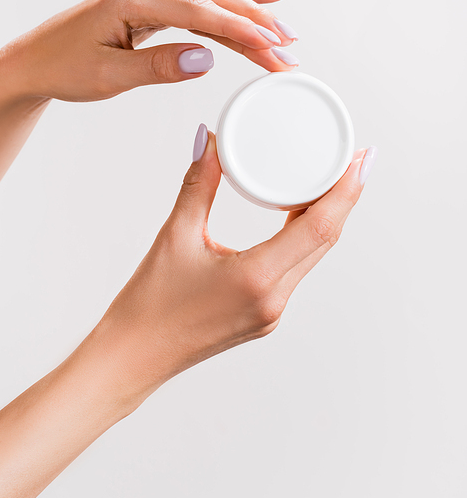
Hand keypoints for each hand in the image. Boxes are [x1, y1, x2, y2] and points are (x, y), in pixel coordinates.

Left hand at [4, 0, 298, 102]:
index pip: (200, 12)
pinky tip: (257, 7)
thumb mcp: (110, 74)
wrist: (38, 61)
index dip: (241, 30)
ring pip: (212, 2)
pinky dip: (229, 14)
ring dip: (249, 19)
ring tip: (287, 32)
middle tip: (291, 49)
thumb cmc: (65, 66)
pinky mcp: (154, 3)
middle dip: (256, 25)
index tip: (272, 47)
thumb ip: (159, 66)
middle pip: (214, 1)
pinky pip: (200, 8)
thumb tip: (206, 59)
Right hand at [99, 129, 376, 407]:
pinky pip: (295, 271)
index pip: (319, 228)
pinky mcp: (264, 315)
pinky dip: (304, 240)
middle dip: (344, 198)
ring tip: (333, 181)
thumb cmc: (149, 304)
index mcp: (257, 278)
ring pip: (313, 256)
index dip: (346, 190)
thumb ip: (199, 185)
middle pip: (325, 240)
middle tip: (355, 158)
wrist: (134, 357)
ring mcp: (272, 312)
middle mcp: (274, 299)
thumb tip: (211, 141)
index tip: (362, 158)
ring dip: (326, 219)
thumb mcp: (175, 236)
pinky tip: (300, 218)